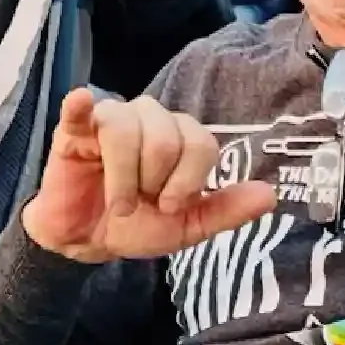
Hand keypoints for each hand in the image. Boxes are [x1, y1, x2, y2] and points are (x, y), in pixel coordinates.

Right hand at [20, 88, 274, 263]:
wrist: (86, 243)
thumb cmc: (137, 225)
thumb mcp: (187, 225)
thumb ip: (226, 209)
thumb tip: (270, 196)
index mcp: (181, 136)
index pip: (200, 143)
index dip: (187, 181)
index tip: (168, 206)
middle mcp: (150, 119)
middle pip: (166, 138)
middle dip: (154, 182)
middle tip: (140, 203)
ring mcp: (111, 119)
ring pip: (126, 129)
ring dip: (124, 178)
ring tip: (118, 202)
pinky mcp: (74, 130)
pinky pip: (80, 109)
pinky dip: (80, 104)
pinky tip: (81, 102)